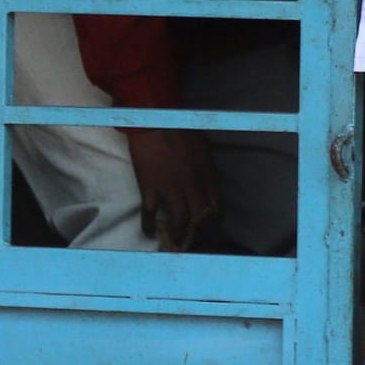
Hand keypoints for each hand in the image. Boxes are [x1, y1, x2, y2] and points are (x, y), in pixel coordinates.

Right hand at [124, 127, 218, 251]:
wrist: (154, 121)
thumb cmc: (180, 128)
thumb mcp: (204, 147)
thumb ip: (206, 168)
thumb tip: (207, 185)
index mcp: (207, 174)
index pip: (216, 207)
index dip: (213, 223)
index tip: (209, 231)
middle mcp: (193, 184)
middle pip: (200, 218)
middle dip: (198, 235)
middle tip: (192, 243)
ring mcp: (171, 187)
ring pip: (179, 221)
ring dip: (177, 235)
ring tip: (174, 241)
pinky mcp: (150, 188)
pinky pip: (150, 214)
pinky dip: (149, 226)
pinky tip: (149, 231)